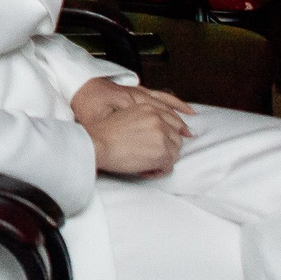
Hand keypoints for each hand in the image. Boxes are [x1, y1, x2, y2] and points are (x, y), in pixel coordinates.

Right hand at [72, 78, 191, 176]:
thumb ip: (145, 120)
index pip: (174, 120)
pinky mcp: (162, 152)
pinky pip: (168, 166)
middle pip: (176, 138)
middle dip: (167, 148)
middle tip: (151, 156)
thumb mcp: (127, 116)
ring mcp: (162, 136)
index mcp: (150, 109)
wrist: (97, 144)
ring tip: (146, 163)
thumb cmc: (105, 134)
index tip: (183, 136)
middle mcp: (158, 119)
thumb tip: (158, 134)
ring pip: (174, 153)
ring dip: (163, 160)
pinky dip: (158, 171)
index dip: (177, 131)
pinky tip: (145, 169)